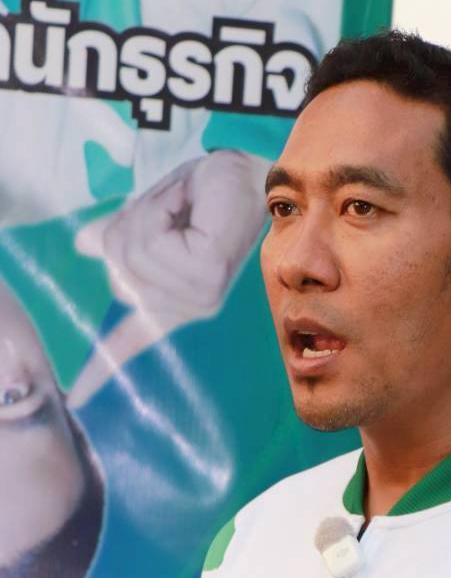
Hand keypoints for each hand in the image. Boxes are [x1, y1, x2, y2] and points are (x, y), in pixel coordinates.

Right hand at [68, 151, 268, 406]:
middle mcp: (189, 308)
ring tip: (177, 208)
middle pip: (116, 273)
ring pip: (130, 253)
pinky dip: (154, 211)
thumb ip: (120, 236)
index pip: (131, 342)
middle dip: (126, 229)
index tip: (74, 400)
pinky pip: (148, 242)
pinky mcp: (205, 276)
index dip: (99, 370)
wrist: (250, 177)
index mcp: (175, 303)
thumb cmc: (209, 195)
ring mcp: (198, 296)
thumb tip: (84, 244)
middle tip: (165, 210)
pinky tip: (182, 208)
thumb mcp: (154, 214)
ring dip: (143, 214)